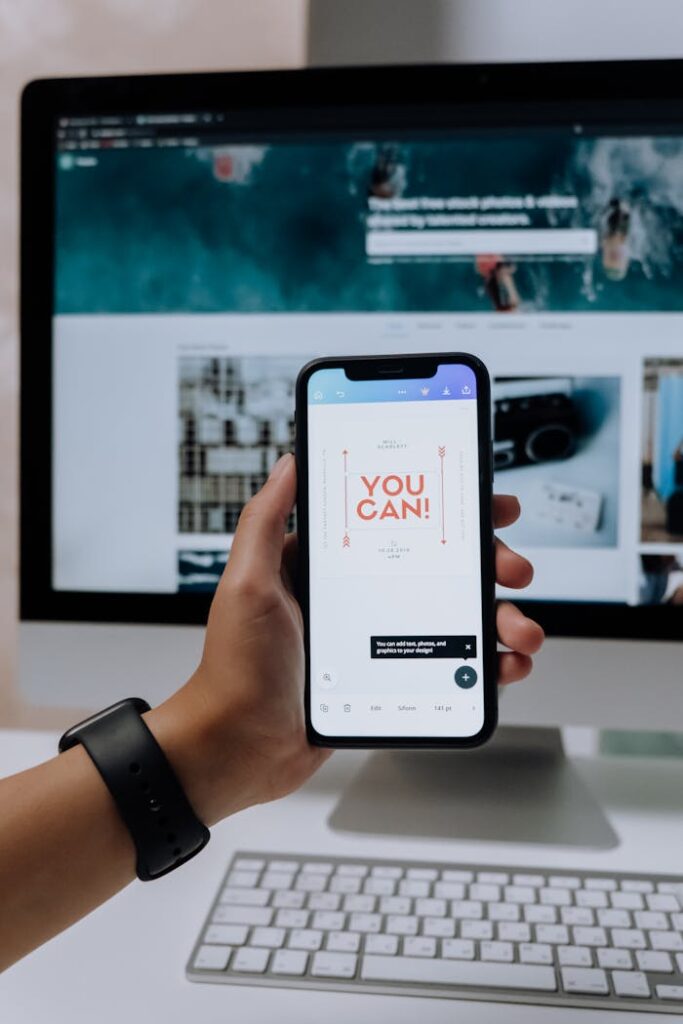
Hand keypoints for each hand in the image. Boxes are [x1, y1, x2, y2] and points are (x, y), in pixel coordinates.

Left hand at [148, 454, 542, 826]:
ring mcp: (381, 638)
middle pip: (444, 567)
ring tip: (520, 632)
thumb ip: (266, 520)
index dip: (449, 510)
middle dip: (490, 563)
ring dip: (501, 617)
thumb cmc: (236, 668)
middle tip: (513, 570)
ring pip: (458, 617)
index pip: (401, 522)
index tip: (487, 504)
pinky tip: (504, 666)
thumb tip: (289, 461)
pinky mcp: (394, 678)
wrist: (240, 747)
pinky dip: (487, 664)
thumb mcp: (248, 582)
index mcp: (332, 565)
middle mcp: (363, 596)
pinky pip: (453, 664)